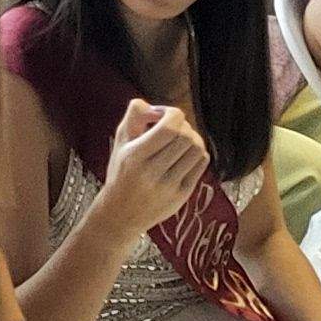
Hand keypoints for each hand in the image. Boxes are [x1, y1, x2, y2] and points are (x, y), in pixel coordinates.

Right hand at [98, 101, 211, 232]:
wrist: (121, 214)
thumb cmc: (119, 173)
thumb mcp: (119, 142)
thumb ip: (133, 117)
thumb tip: (153, 106)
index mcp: (134, 156)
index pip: (169, 127)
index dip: (172, 113)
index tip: (162, 115)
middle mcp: (153, 172)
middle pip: (186, 137)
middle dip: (183, 126)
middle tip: (173, 128)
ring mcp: (170, 186)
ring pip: (198, 150)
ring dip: (193, 139)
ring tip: (180, 141)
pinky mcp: (182, 195)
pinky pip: (201, 165)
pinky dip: (198, 153)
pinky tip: (185, 155)